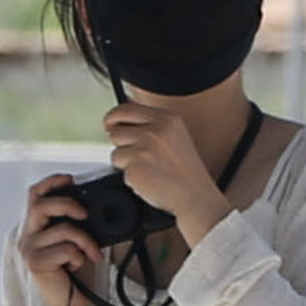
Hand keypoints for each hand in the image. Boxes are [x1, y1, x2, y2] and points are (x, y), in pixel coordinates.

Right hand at [14, 173, 99, 305]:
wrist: (70, 305)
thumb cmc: (74, 275)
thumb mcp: (75, 243)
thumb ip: (76, 224)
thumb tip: (93, 208)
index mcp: (36, 227)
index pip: (35, 194)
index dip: (51, 182)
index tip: (70, 178)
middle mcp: (27, 235)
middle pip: (42, 204)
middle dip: (68, 204)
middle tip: (86, 214)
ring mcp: (29, 249)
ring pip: (63, 230)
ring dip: (86, 241)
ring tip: (93, 253)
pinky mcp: (35, 263)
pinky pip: (66, 249)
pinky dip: (79, 256)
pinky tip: (78, 265)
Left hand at [101, 103, 227, 239]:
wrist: (195, 195)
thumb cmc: (186, 170)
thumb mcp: (176, 135)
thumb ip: (152, 124)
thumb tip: (124, 118)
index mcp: (166, 119)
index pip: (126, 109)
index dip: (114, 118)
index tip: (111, 124)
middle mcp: (155, 131)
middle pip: (116, 131)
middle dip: (120, 143)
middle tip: (133, 152)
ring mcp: (144, 149)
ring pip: (116, 152)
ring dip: (126, 162)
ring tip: (147, 168)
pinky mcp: (135, 168)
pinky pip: (121, 172)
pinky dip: (132, 178)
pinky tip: (149, 178)